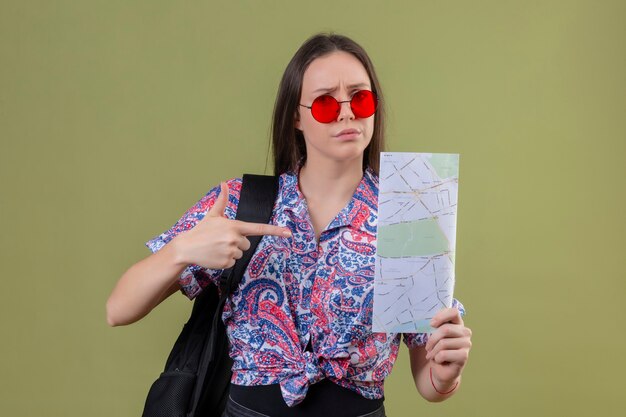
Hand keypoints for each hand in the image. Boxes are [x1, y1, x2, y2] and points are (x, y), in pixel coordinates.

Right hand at [171, 182, 290, 269]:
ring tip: (216, 248)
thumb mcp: (213, 215)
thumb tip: (223, 183)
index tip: (288, 233)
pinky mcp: (226, 263)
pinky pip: (232, 263)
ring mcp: (230, 252)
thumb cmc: (201, 230)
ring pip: (240, 254)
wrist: (186, 247)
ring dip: (230, 252)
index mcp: (234, 226)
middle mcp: (234, 238)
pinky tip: (215, 255)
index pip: (259, 228)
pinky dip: (225, 261)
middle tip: (221, 240)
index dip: (275, 230)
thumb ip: (222, 200)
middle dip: (237, 243)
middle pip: (247, 244)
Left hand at [424, 307, 471, 387]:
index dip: (441, 316)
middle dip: (432, 339)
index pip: (454, 312)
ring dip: (433, 351)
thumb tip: (428, 320)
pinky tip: (439, 361)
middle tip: (427, 347)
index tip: (431, 324)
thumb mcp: (434, 336)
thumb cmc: (437, 351)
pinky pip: (443, 354)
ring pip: (443, 343)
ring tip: (433, 355)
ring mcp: (466, 344)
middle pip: (445, 329)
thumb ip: (434, 326)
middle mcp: (465, 332)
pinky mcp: (464, 356)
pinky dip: (436, 358)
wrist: (441, 370)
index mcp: (458, 324)